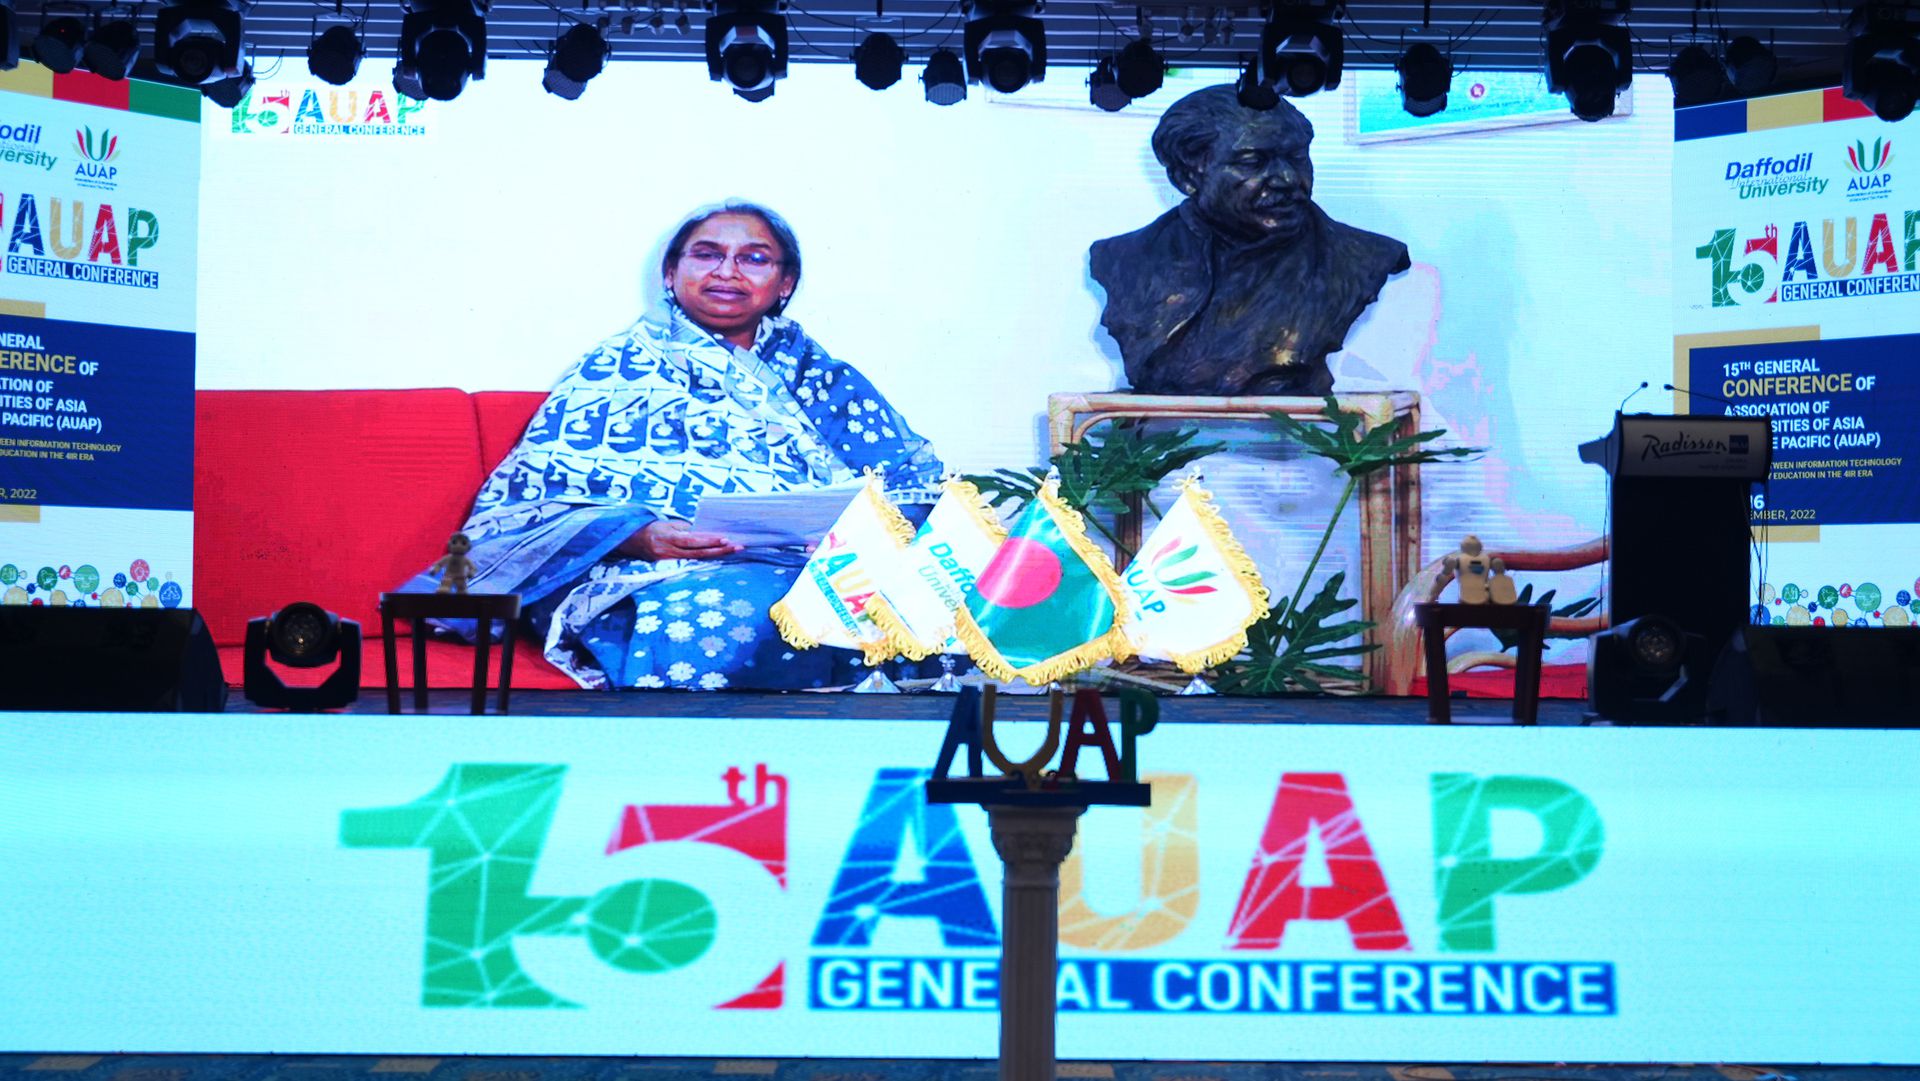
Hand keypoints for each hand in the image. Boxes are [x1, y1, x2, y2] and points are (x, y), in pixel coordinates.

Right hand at [618, 520, 741, 560]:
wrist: (631, 541)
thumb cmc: (653, 528)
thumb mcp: (668, 524)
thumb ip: (685, 529)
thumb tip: (704, 532)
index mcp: (668, 538)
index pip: (692, 540)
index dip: (708, 540)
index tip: (725, 539)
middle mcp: (669, 551)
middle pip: (698, 553)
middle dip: (719, 550)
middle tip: (737, 547)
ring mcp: (670, 561)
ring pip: (697, 559)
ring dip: (715, 555)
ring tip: (733, 551)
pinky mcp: (670, 566)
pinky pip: (691, 562)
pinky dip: (705, 558)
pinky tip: (718, 556)